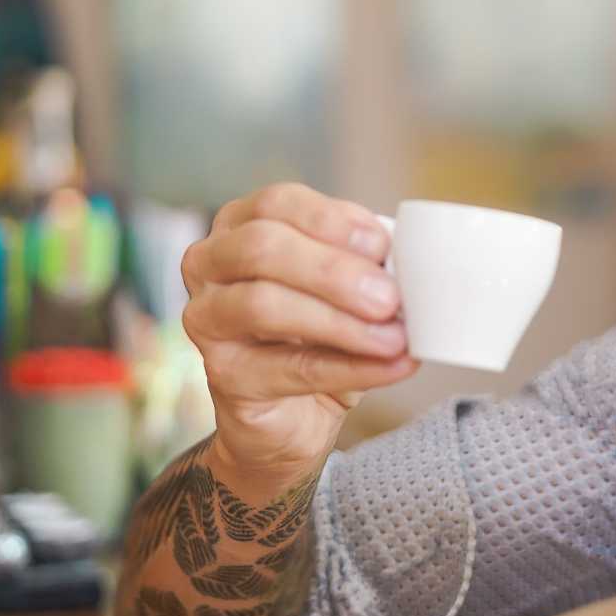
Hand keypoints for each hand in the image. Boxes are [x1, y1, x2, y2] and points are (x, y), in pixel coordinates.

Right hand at [181, 183, 415, 481]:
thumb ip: (365, 265)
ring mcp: (207, 319)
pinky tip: (391, 366)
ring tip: (394, 337)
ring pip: (264, 305)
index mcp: (241, 225)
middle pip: (263, 248)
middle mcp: (210, 264)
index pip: (277, 203)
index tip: (381, 244)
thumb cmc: (318, 333)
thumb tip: (408, 262)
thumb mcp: (346, 286)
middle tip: (389, 298)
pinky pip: (290, 367)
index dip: (331, 220)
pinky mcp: (223, 374)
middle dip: (334, 271)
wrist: (293, 412)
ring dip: (340, 322)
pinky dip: (350, 367)